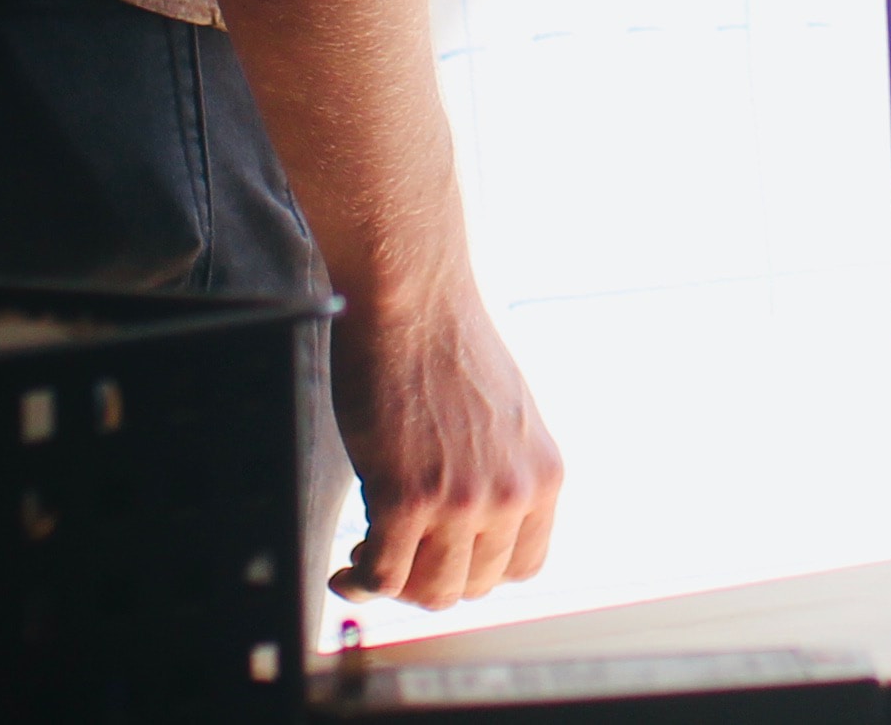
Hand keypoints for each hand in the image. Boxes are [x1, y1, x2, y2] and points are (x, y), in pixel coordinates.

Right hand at [332, 268, 563, 608]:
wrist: (410, 299)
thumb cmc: (446, 346)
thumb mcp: (506, 418)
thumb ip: (503, 473)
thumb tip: (474, 530)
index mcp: (544, 475)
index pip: (522, 567)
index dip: (476, 569)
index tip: (442, 559)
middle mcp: (513, 494)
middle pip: (474, 586)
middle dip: (429, 578)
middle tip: (394, 556)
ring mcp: (462, 500)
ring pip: (430, 592)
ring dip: (394, 585)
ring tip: (367, 559)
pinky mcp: (407, 498)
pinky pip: (382, 577)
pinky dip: (358, 582)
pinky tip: (345, 566)